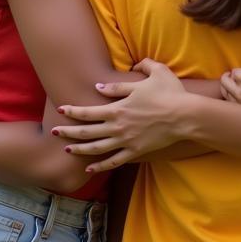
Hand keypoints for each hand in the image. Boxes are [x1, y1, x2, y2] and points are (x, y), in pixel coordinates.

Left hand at [51, 60, 187, 171]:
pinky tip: (90, 168)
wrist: (186, 115)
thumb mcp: (153, 73)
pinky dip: (100, 166)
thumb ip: (128, 76)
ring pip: (96, 148)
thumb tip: (105, 84)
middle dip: (68, 132)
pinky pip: (114, 161)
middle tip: (54, 132)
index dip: (73, 111)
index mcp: (119, 107)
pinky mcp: (136, 151)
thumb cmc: (170, 91)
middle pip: (87, 131)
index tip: (62, 110)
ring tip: (68, 150)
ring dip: (80, 149)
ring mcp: (126, 141)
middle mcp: (118, 126)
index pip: (89, 111)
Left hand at [220, 53, 240, 114]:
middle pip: (225, 83)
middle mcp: (240, 90)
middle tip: (229, 75)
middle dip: (227, 78)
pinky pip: (234, 105)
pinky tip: (236, 98)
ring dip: (227, 89)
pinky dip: (232, 100)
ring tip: (231, 86)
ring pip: (227, 96)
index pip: (234, 71)